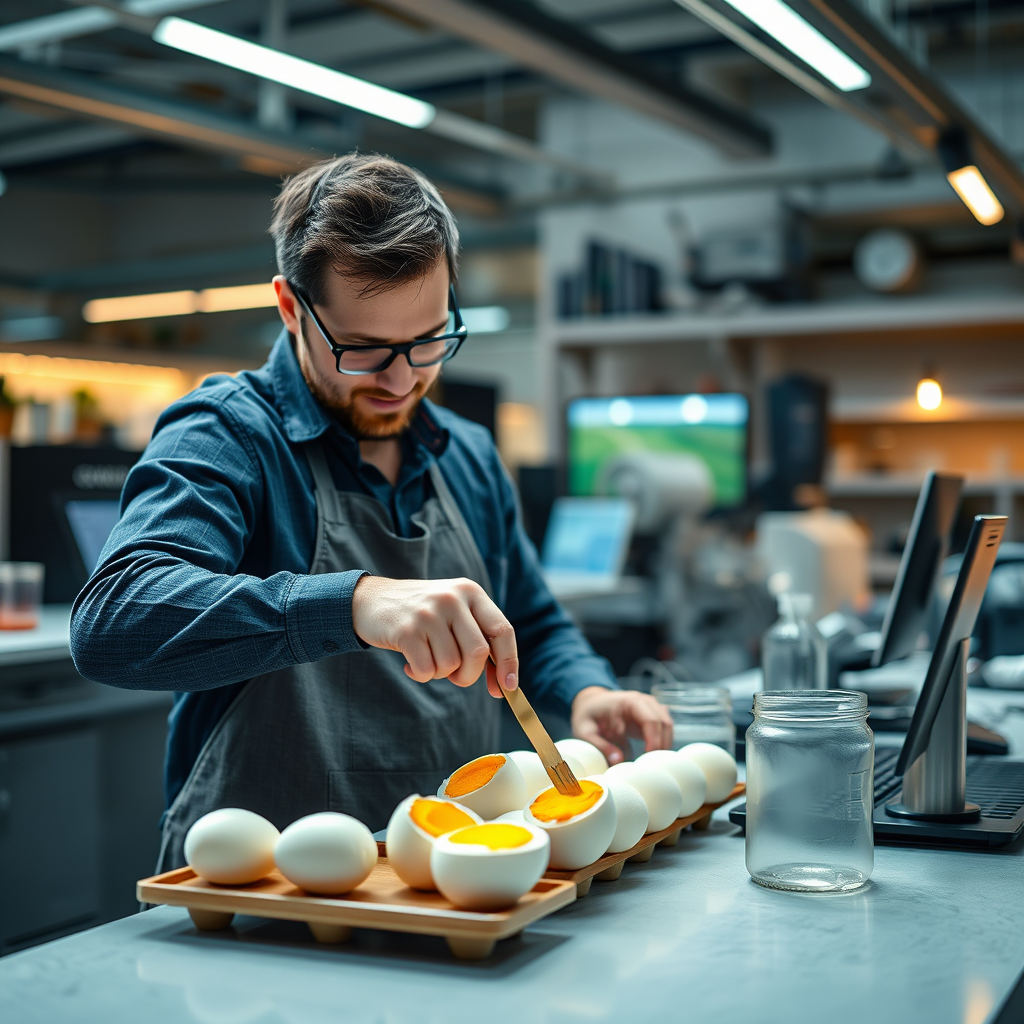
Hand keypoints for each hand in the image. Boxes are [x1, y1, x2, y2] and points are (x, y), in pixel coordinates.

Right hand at [351, 575, 516, 696]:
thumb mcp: (453, 613)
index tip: (507, 687)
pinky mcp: (406, 630)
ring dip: (440, 674)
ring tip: (426, 659)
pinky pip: (427, 670)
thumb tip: (504, 683)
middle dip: (469, 675)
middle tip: (455, 676)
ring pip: (452, 664)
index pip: (502, 630)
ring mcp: (428, 613)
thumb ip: (478, 639)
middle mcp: (452, 598)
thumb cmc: (420, 615)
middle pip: (478, 653)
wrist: (369, 601)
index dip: (509, 661)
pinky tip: (410, 664)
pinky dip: (421, 675)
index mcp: (471, 592)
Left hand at [570, 687, 673, 765]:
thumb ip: (600, 745)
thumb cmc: (587, 715)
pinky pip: (664, 728)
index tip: (648, 759)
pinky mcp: (651, 716)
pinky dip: (662, 742)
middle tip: (653, 766)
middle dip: (661, 745)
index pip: (650, 720)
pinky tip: (653, 756)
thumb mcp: (585, 731)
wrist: (590, 702)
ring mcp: (649, 707)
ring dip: (664, 744)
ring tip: (653, 763)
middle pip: (663, 722)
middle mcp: (643, 701)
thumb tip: (618, 761)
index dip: (653, 740)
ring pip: (667, 725)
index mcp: (628, 701)